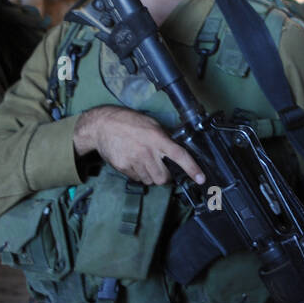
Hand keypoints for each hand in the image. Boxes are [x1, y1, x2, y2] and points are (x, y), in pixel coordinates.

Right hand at [73, 105, 205, 185]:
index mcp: (157, 138)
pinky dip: (139, 175)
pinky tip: (135, 163)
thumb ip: (165, 138)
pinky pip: (137, 179)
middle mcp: (146, 151)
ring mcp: (133, 160)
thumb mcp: (152, 124)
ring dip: (152, 176)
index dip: (192, 168)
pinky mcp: (122, 167)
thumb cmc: (130, 122)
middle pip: (163, 178)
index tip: (201, 178)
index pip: (179, 155)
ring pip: (150, 180)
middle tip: (163, 169)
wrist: (102, 125)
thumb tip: (178, 150)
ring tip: (146, 163)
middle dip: (166, 177)